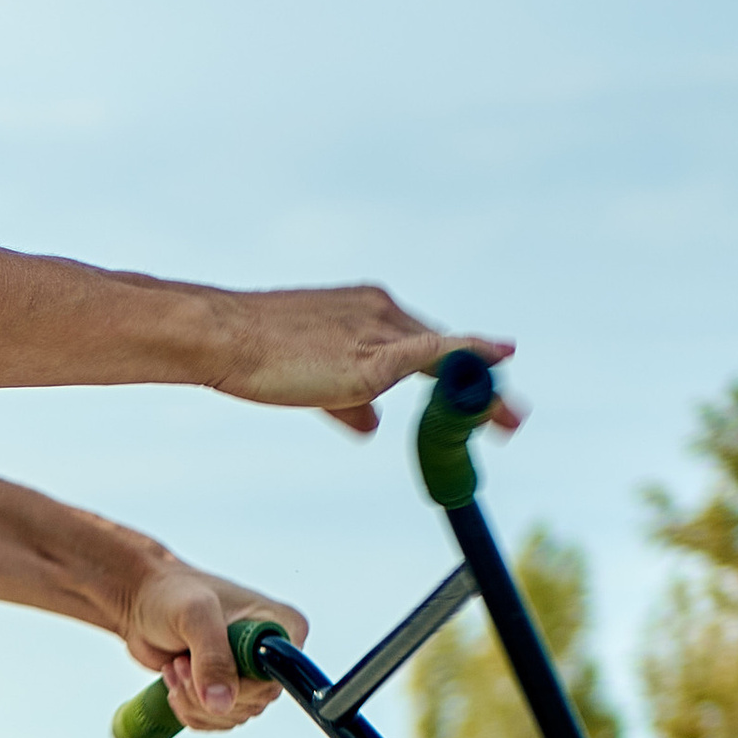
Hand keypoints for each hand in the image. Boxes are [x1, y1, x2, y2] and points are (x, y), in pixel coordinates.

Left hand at [120, 558, 292, 730]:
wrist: (143, 602)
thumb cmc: (171, 594)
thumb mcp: (194, 616)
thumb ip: (212, 657)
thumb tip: (222, 704)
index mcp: (282, 626)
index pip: (278, 677)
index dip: (239, 684)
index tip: (199, 665)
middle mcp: (271, 653)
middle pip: (255, 701)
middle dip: (207, 693)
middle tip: (180, 663)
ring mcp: (250, 674)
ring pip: (233, 715)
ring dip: (193, 701)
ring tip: (175, 666)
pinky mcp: (227, 690)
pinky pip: (217, 720)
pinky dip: (189, 709)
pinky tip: (175, 680)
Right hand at [219, 288, 523, 443]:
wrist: (224, 337)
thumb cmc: (254, 355)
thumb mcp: (312, 381)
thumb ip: (349, 403)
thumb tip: (374, 427)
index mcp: (367, 310)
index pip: (424, 344)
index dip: (458, 370)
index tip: (483, 391)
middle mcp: (382, 313)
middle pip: (447, 352)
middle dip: (483, 386)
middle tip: (512, 420)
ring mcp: (380, 331)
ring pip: (449, 359)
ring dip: (483, 393)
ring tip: (510, 422)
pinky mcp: (373, 357)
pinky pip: (436, 354)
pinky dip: (471, 357)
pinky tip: (500, 362)